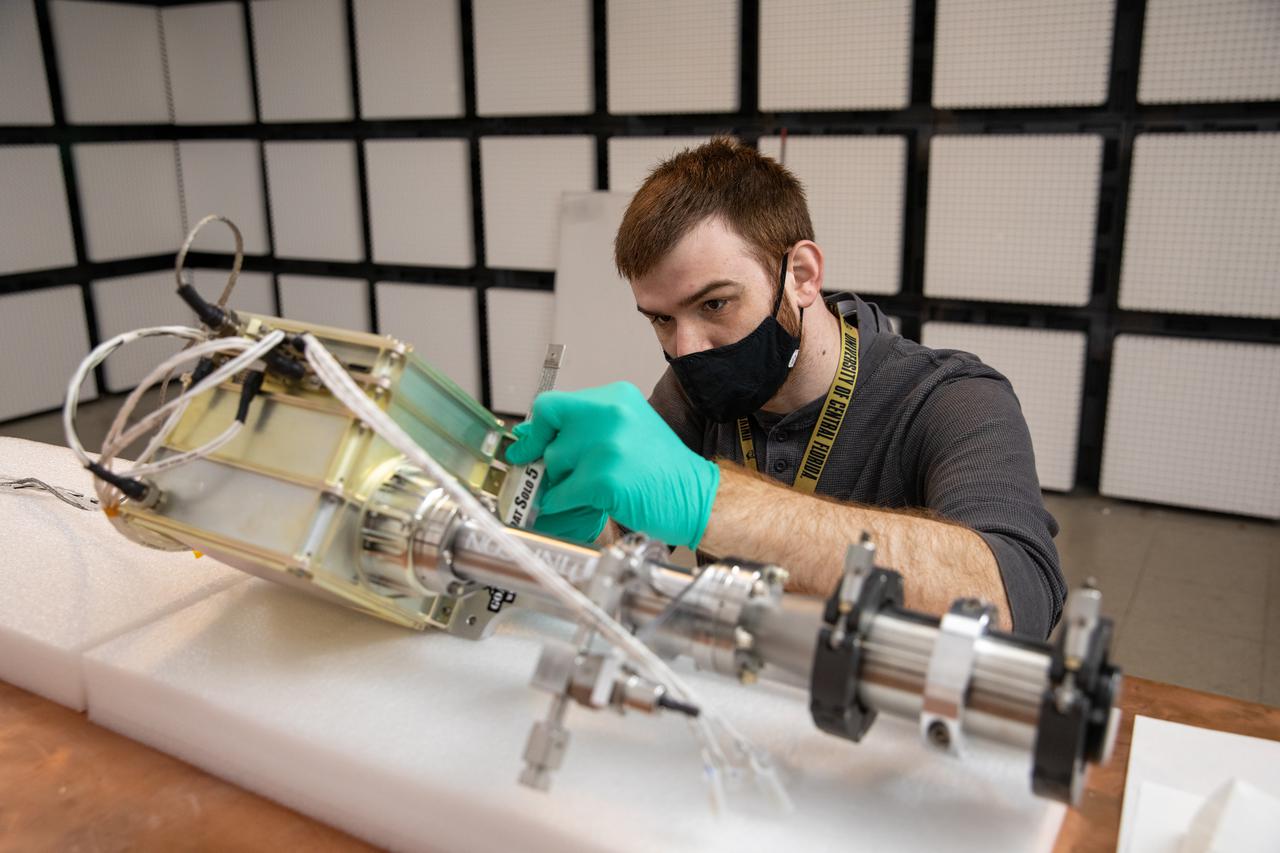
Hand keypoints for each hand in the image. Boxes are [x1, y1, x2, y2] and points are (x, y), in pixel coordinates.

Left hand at [505, 382, 719, 549]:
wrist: (697, 496)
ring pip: (554, 466)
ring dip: (561, 485)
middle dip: (552, 463)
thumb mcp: (625, 433)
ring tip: (588, 491)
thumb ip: (582, 430)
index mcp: (614, 398)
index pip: (552, 405)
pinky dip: (565, 505)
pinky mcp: (605, 479)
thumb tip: (527, 438)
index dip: (535, 430)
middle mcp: (610, 415)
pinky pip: (562, 494)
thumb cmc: (661, 469)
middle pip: (550, 437)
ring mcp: (607, 446)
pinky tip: (588, 504)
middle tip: (562, 477)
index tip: (525, 447)